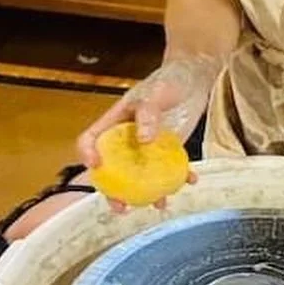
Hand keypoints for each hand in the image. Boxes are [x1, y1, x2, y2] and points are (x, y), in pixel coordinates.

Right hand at [75, 55, 220, 209]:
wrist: (195, 77)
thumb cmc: (170, 79)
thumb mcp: (157, 92)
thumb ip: (148, 113)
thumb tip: (143, 140)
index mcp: (115, 122)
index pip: (91, 140)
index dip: (87, 154)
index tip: (96, 167)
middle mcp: (128, 139)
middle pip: (113, 169)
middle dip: (114, 192)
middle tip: (121, 207)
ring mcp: (148, 148)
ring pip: (140, 177)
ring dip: (147, 194)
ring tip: (159, 204)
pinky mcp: (169, 151)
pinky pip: (170, 170)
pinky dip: (179, 178)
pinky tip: (190, 180)